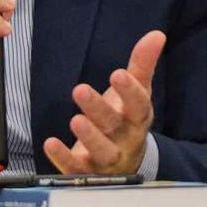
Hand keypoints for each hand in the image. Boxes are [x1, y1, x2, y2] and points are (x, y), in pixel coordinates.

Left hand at [44, 30, 165, 175]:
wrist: (125, 161)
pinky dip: (63, 158)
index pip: (138, 105)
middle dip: (98, 109)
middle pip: (114, 126)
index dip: (129, 91)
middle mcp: (126, 141)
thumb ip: (142, 64)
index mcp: (138, 118)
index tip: (118, 74)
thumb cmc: (127, 118)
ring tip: (75, 120)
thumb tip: (157, 34)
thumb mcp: (136, 92)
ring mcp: (108, 159)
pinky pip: (76, 168)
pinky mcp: (88, 172)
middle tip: (80, 90)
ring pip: (102, 151)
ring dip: (88, 136)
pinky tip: (50, 143)